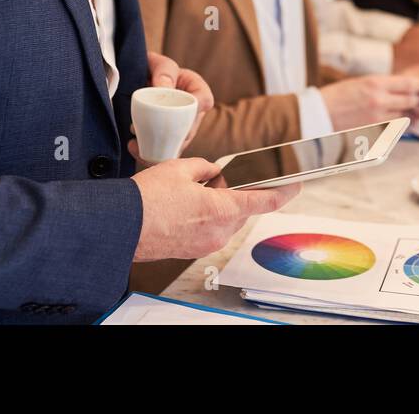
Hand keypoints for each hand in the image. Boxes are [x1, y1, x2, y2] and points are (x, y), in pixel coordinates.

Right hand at [130, 157, 299, 261]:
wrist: (122, 227)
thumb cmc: (148, 199)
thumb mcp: (181, 168)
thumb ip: (206, 168)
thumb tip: (212, 173)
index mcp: (222, 209)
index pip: (264, 200)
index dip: (284, 192)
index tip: (297, 185)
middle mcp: (220, 231)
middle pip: (243, 208)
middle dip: (235, 192)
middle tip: (212, 179)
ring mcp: (207, 244)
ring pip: (227, 219)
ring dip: (219, 204)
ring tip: (191, 192)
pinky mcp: (195, 250)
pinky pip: (212, 229)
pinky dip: (207, 216)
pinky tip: (185, 206)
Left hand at [146, 51, 213, 150]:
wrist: (136, 78)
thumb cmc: (151, 67)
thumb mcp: (158, 63)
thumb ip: (164, 70)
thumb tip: (164, 86)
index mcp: (196, 89)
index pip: (205, 100)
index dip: (196, 108)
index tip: (178, 111)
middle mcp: (192, 111)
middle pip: (191, 129)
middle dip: (173, 137)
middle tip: (150, 133)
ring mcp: (180, 126)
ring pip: (178, 144)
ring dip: (161, 149)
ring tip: (137, 143)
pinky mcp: (167, 137)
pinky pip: (165, 150)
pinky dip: (150, 154)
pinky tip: (135, 148)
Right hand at [320, 74, 418, 128]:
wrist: (320, 112)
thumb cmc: (338, 95)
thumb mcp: (362, 81)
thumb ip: (383, 84)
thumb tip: (402, 86)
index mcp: (376, 83)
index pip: (409, 84)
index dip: (418, 85)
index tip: (418, 85)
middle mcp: (380, 99)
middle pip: (411, 100)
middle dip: (412, 99)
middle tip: (409, 97)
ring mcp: (378, 115)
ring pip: (403, 113)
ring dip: (402, 110)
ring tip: (391, 106)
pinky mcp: (374, 128)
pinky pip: (393, 124)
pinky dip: (393, 120)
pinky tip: (385, 115)